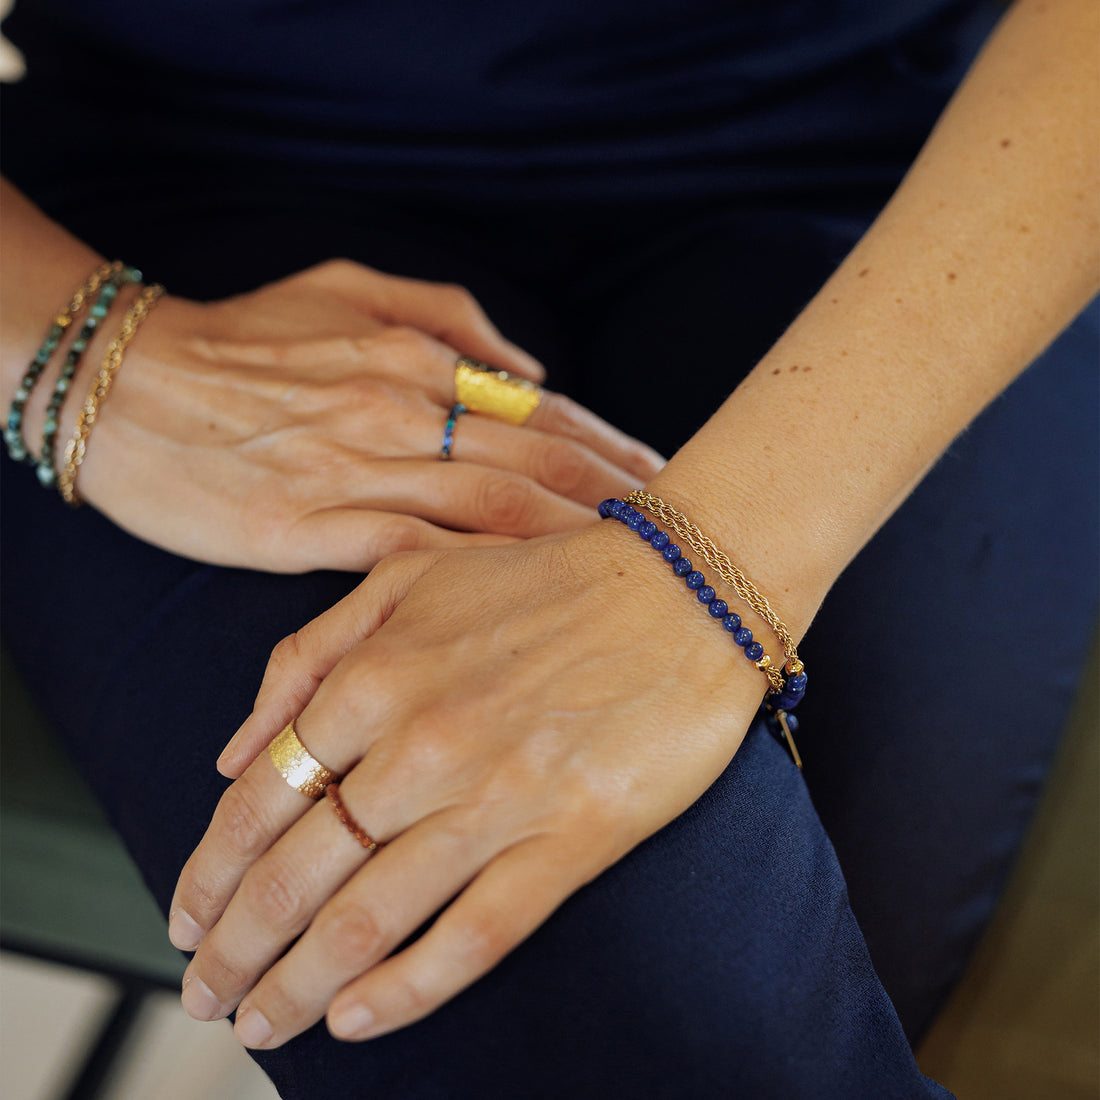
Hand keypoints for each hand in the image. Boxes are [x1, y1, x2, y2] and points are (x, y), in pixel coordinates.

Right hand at [78, 260, 662, 569]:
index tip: (664, 478)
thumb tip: (528, 365)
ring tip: (627, 573)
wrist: (124, 386)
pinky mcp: (307, 531)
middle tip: (679, 534)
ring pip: (490, 509)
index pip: (540, 409)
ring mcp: (354, 472)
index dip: (610, 447)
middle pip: (536, 461)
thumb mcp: (343, 288)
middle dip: (616, 499)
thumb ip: (444, 313)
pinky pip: (414, 556)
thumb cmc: (240, 338)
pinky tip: (528, 604)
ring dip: (567, 541)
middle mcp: (397, 410)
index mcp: (412, 356)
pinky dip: (480, 576)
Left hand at [168, 521, 781, 1046]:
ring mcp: (499, 795)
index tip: (186, 924)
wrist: (683, 585)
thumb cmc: (545, 578)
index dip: (208, 876)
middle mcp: (422, 743)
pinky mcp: (573, 837)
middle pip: (296, 876)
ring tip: (263, 1024)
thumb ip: (309, 654)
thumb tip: (234, 749)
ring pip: (369, 918)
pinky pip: (475, 934)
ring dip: (300, 984)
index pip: (258, 804)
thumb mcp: (408, 577)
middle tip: (206, 997)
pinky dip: (407, 988)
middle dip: (236, 950)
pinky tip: (358, 1018)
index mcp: (376, 678)